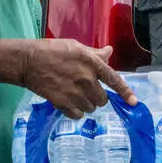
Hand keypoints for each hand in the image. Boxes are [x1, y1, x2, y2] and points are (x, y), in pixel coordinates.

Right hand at [17, 40, 135, 118]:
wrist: (28, 62)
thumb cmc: (51, 50)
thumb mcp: (75, 46)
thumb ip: (94, 54)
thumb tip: (110, 52)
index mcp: (91, 63)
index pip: (114, 80)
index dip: (126, 92)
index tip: (134, 102)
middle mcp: (86, 79)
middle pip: (102, 99)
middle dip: (96, 96)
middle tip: (85, 89)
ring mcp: (75, 93)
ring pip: (91, 108)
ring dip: (85, 104)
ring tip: (73, 94)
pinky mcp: (63, 103)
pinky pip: (78, 116)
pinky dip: (75, 112)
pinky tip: (67, 102)